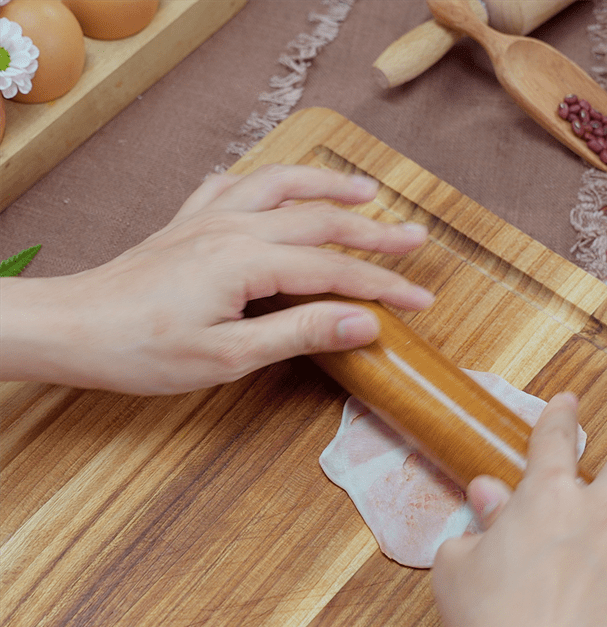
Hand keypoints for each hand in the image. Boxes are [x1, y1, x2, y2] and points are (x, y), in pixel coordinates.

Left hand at [0, 165, 431, 393]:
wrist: (75, 328)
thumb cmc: (144, 350)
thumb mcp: (231, 355)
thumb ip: (301, 332)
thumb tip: (364, 323)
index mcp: (249, 262)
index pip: (336, 270)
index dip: (384, 287)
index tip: (420, 300)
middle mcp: (234, 227)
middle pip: (322, 221)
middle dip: (375, 233)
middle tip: (416, 238)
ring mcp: (210, 218)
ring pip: (283, 187)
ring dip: (329, 185)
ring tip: (367, 188)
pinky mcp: (189, 222)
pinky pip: (236, 185)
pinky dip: (268, 181)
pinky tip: (277, 187)